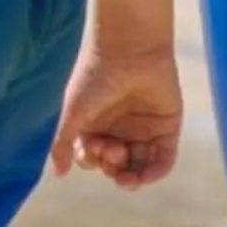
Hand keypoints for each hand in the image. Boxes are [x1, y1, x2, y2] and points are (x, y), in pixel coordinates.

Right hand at [51, 39, 181, 189]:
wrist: (129, 48)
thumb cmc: (96, 76)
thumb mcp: (73, 112)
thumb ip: (62, 143)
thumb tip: (59, 174)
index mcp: (95, 124)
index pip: (92, 156)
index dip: (91, 160)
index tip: (91, 147)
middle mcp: (119, 129)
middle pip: (115, 164)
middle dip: (111, 168)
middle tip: (112, 152)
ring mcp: (144, 129)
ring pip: (139, 166)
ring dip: (133, 178)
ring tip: (128, 179)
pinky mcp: (166, 128)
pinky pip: (164, 159)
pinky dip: (155, 173)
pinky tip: (144, 176)